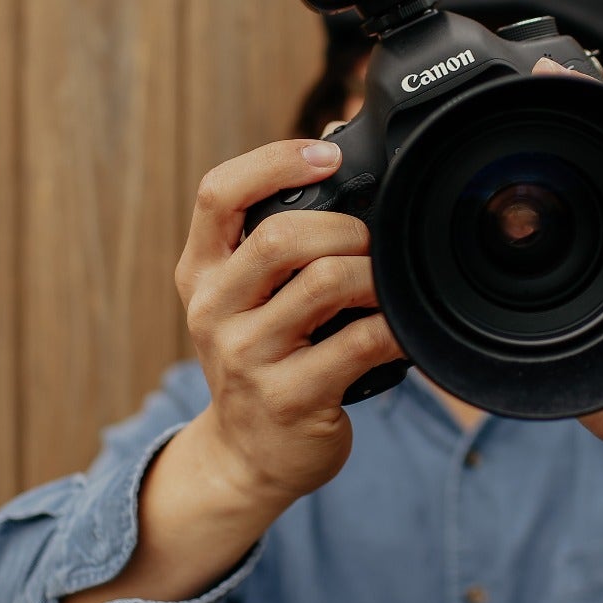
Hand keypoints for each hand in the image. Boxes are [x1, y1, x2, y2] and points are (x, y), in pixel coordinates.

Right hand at [174, 139, 405, 508]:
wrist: (247, 458)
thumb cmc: (263, 358)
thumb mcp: (246, 296)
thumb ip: (274, 232)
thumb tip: (330, 144)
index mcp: (200, 273)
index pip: (217, 194)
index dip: (273, 161)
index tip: (326, 154)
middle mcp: (213, 310)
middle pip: (281, 236)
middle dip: (346, 229)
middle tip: (371, 243)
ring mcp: (248, 358)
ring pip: (324, 283)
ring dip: (373, 276)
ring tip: (386, 287)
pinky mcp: (291, 399)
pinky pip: (360, 343)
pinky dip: (394, 327)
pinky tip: (402, 329)